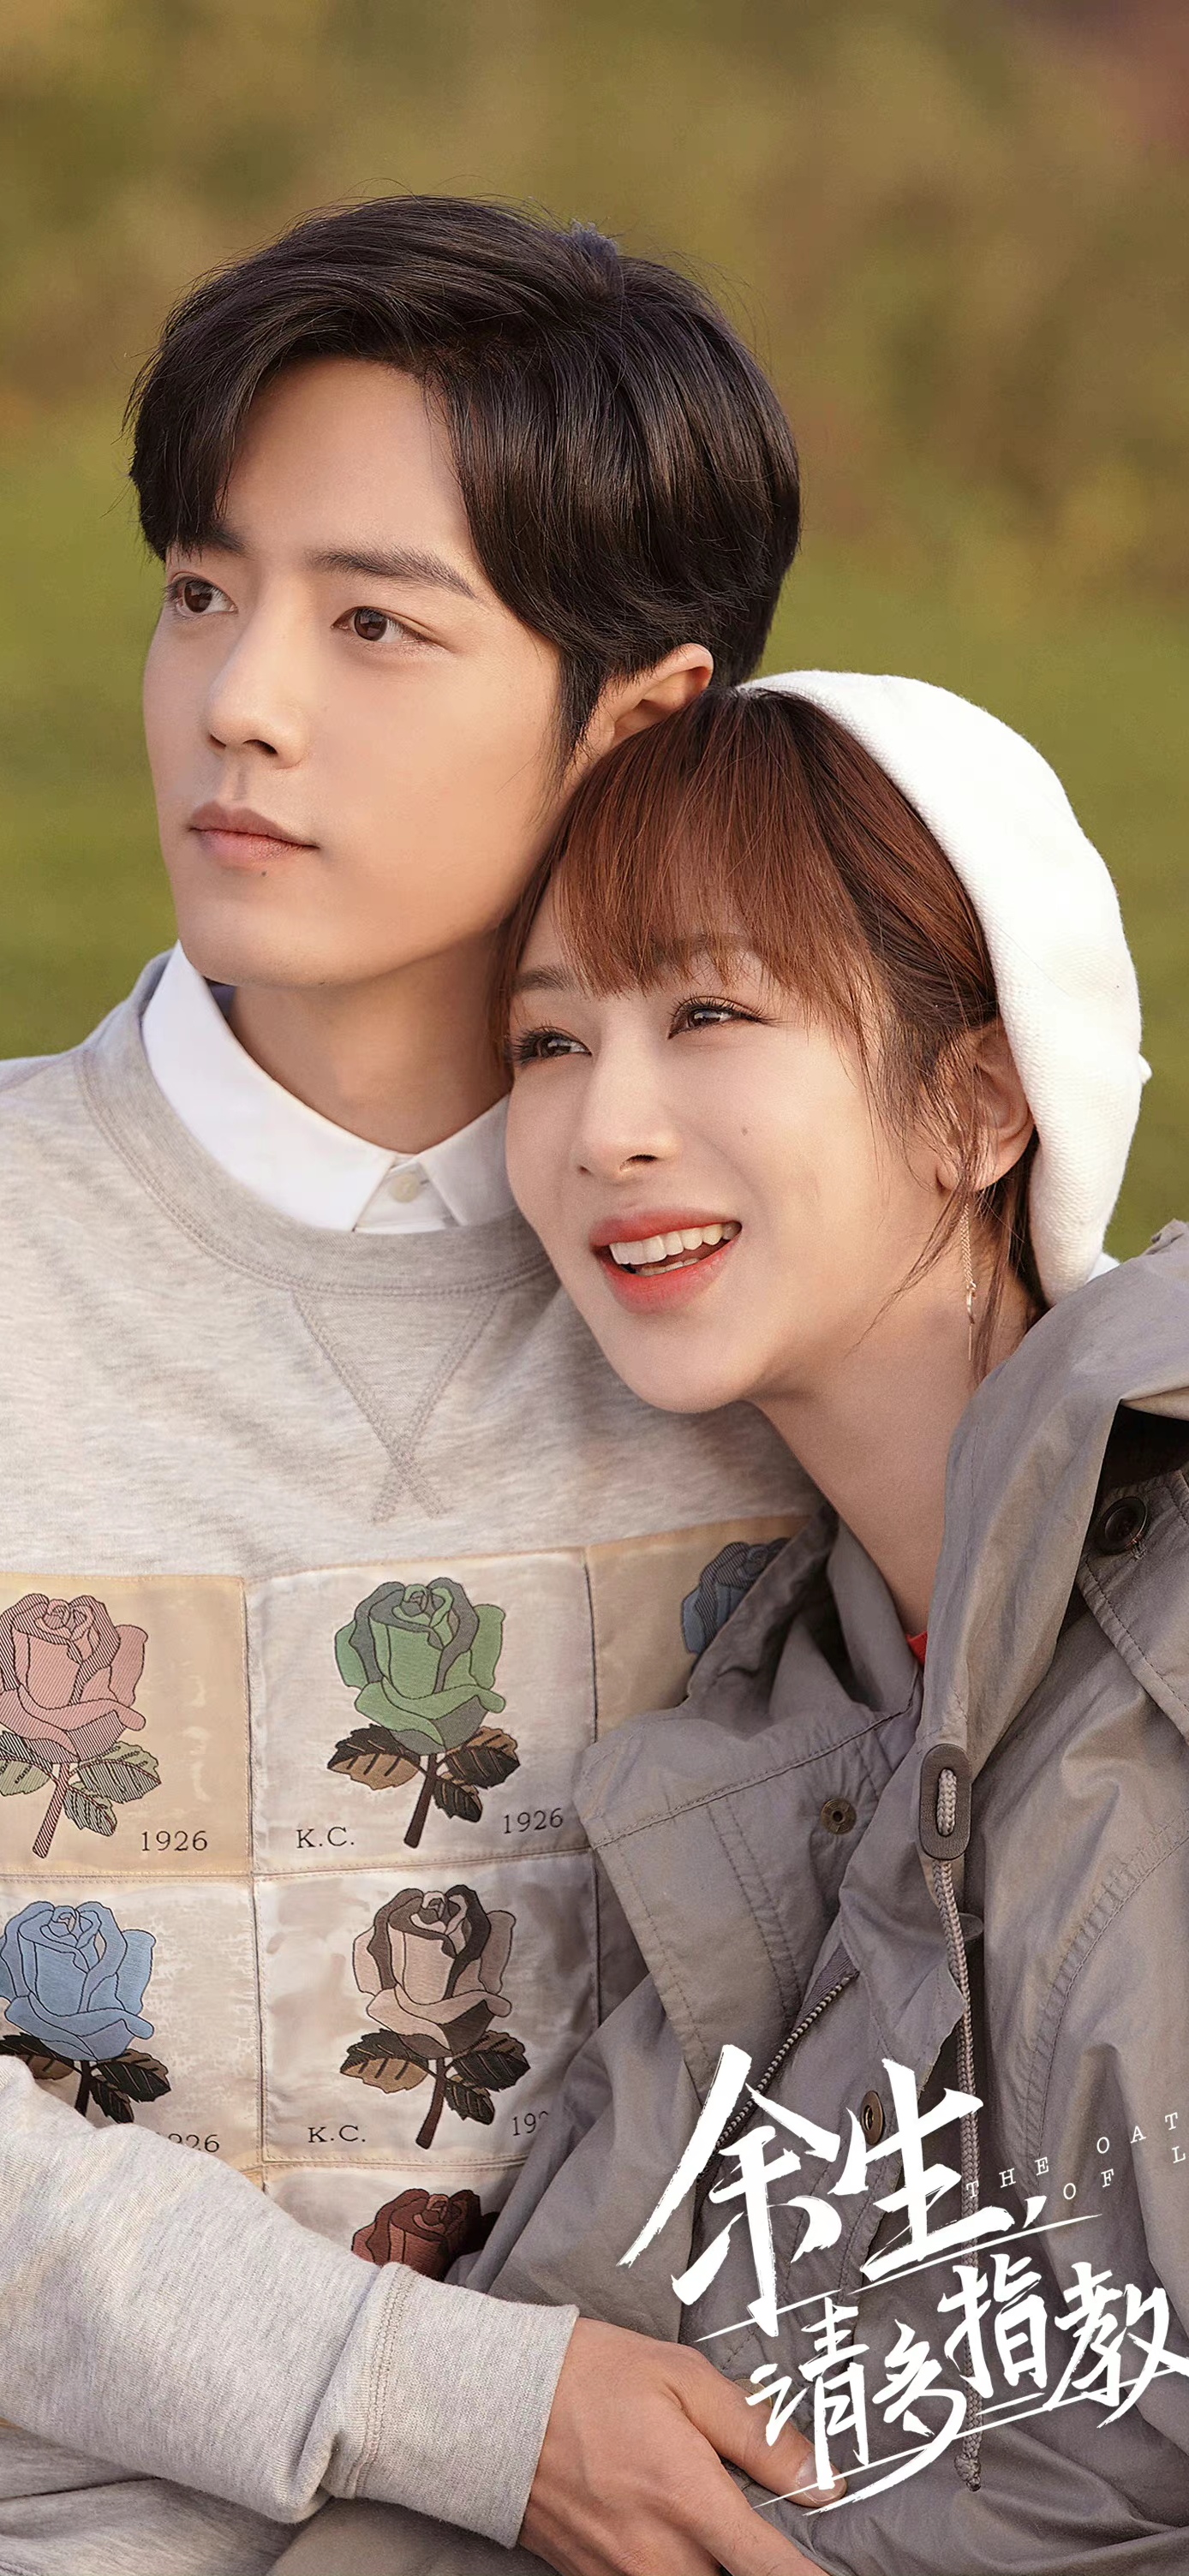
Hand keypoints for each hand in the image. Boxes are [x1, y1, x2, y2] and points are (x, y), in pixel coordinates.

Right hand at [521, 2317, 840, 2575]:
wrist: (491, 2404)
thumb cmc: (591, 2378)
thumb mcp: (682, 2378)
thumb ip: (757, 2433)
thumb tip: (823, 2481)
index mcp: (690, 2503)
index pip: (773, 2573)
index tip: (836, 2575)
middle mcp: (660, 2559)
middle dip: (758, 2568)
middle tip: (761, 2529)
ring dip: (715, 2565)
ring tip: (718, 2530)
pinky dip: (677, 2568)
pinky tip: (677, 2537)